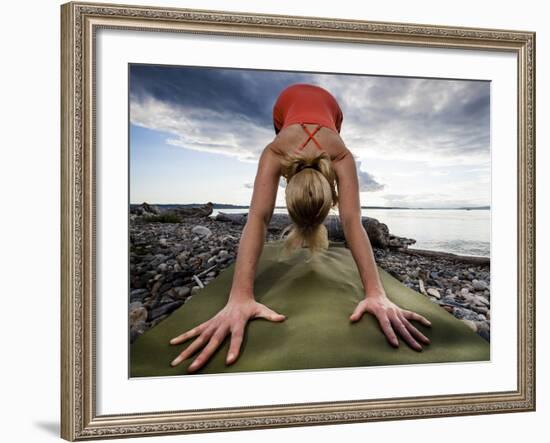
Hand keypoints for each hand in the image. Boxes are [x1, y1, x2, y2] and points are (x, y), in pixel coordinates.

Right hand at [168, 298, 285, 372]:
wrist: (238, 295)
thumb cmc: (251, 306)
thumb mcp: (262, 309)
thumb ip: (271, 315)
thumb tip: (283, 318)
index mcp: (237, 323)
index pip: (236, 338)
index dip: (234, 349)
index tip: (229, 361)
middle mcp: (222, 325)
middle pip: (212, 342)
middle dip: (202, 356)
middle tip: (193, 369)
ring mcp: (213, 324)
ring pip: (198, 339)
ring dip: (187, 350)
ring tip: (176, 362)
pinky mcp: (208, 324)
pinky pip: (194, 331)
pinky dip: (183, 337)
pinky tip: (172, 344)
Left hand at [350, 294, 431, 350]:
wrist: (376, 293)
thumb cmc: (368, 303)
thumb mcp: (361, 306)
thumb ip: (357, 313)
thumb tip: (351, 319)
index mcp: (382, 313)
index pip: (386, 326)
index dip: (390, 335)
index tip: (396, 345)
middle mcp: (392, 313)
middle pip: (401, 328)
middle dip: (409, 339)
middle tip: (417, 348)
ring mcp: (398, 312)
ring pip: (409, 324)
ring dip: (418, 333)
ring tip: (426, 342)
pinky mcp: (402, 311)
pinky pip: (413, 315)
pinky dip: (420, 319)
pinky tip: (429, 325)